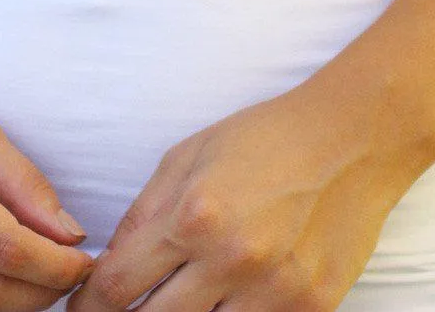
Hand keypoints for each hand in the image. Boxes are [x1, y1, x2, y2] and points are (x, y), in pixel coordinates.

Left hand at [64, 65, 424, 311]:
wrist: (352, 139)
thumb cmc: (264, 139)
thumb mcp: (188, 156)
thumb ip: (144, 214)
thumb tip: (108, 265)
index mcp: (194, 215)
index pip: (118, 286)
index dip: (89, 306)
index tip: (82, 310)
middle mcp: (231, 259)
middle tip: (125, 309)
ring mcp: (274, 292)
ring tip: (179, 301)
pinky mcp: (311, 311)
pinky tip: (225, 302)